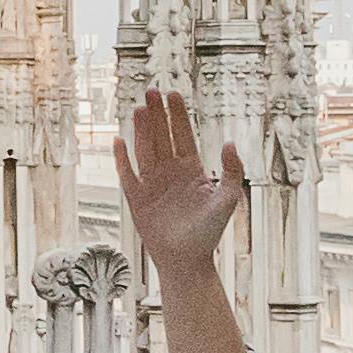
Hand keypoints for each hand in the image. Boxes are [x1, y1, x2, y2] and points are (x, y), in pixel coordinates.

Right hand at [115, 88, 243, 280]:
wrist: (187, 261)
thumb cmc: (209, 233)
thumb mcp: (228, 200)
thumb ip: (233, 172)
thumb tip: (228, 143)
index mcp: (192, 170)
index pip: (183, 135)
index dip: (177, 115)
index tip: (173, 94)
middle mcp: (170, 172)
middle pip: (161, 137)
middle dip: (157, 114)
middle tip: (152, 91)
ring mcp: (153, 184)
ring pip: (145, 150)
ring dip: (141, 130)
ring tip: (139, 108)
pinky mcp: (137, 199)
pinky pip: (128, 174)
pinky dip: (122, 158)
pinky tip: (119, 140)